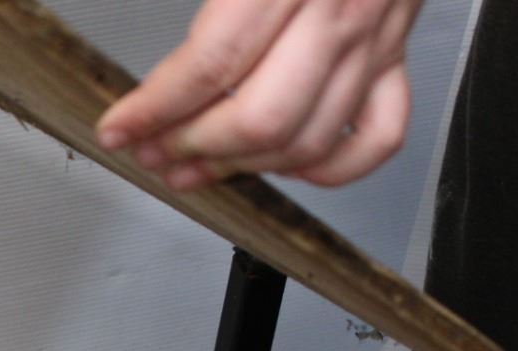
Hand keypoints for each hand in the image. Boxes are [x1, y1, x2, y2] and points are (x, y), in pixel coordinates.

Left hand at [96, 0, 423, 189]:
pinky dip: (325, 166)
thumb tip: (154, 68)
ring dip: (240, 168)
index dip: (156, 108)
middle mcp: (342, 8)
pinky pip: (376, 137)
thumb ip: (210, 2)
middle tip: (151, 150)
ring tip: (191, 166)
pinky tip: (279, 163)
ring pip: (308, 140)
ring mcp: (378, 37)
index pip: (213, 65)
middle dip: (193, 147)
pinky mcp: (398, 51)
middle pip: (261, 118)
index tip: (119, 128)